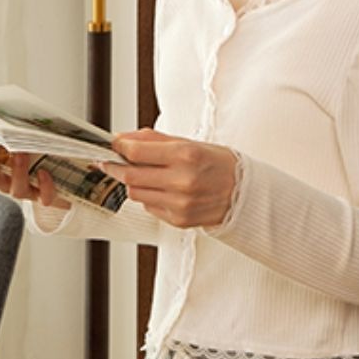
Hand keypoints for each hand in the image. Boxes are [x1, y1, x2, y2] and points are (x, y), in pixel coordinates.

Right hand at [0, 148, 70, 209]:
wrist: (60, 175)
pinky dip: (44, 186)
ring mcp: (26, 190)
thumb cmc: (33, 156)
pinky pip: (43, 196)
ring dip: (17, 172)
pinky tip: (44, 173)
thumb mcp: (14, 144)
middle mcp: (8, 182)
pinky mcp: (45, 196)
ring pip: (17, 189)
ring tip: (20, 155)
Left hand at [96, 128, 238, 228]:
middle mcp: (182, 181)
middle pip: (131, 176)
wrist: (245, 193)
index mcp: (186, 155)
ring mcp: (180, 204)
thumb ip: (154, 140)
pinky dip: (149, 197)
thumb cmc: (220, 166)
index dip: (119, 148)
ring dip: (133, 183)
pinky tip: (163, 190)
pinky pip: (150, 207)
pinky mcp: (179, 220)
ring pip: (136, 194)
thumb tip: (124, 139)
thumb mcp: (191, 143)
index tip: (114, 145)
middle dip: (117, 167)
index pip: (136, 152)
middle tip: (113, 161)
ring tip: (144, 175)